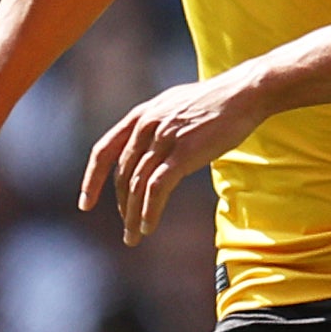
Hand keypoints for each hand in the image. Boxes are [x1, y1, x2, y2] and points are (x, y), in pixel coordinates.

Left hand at [81, 71, 263, 246]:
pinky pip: (157, 189)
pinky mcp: (184, 153)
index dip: (91, 179)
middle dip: (121, 206)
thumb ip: (156, 126)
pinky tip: (148, 227)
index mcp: (141, 115)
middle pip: (122, 175)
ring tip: (134, 237)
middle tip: (125, 229)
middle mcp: (147, 126)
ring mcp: (164, 139)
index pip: (104, 150)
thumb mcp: (174, 107)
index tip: (85, 203)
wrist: (244, 94)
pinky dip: (149, 211)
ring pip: (137, 185)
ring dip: (133, 216)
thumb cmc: (215, 102)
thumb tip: (148, 150)